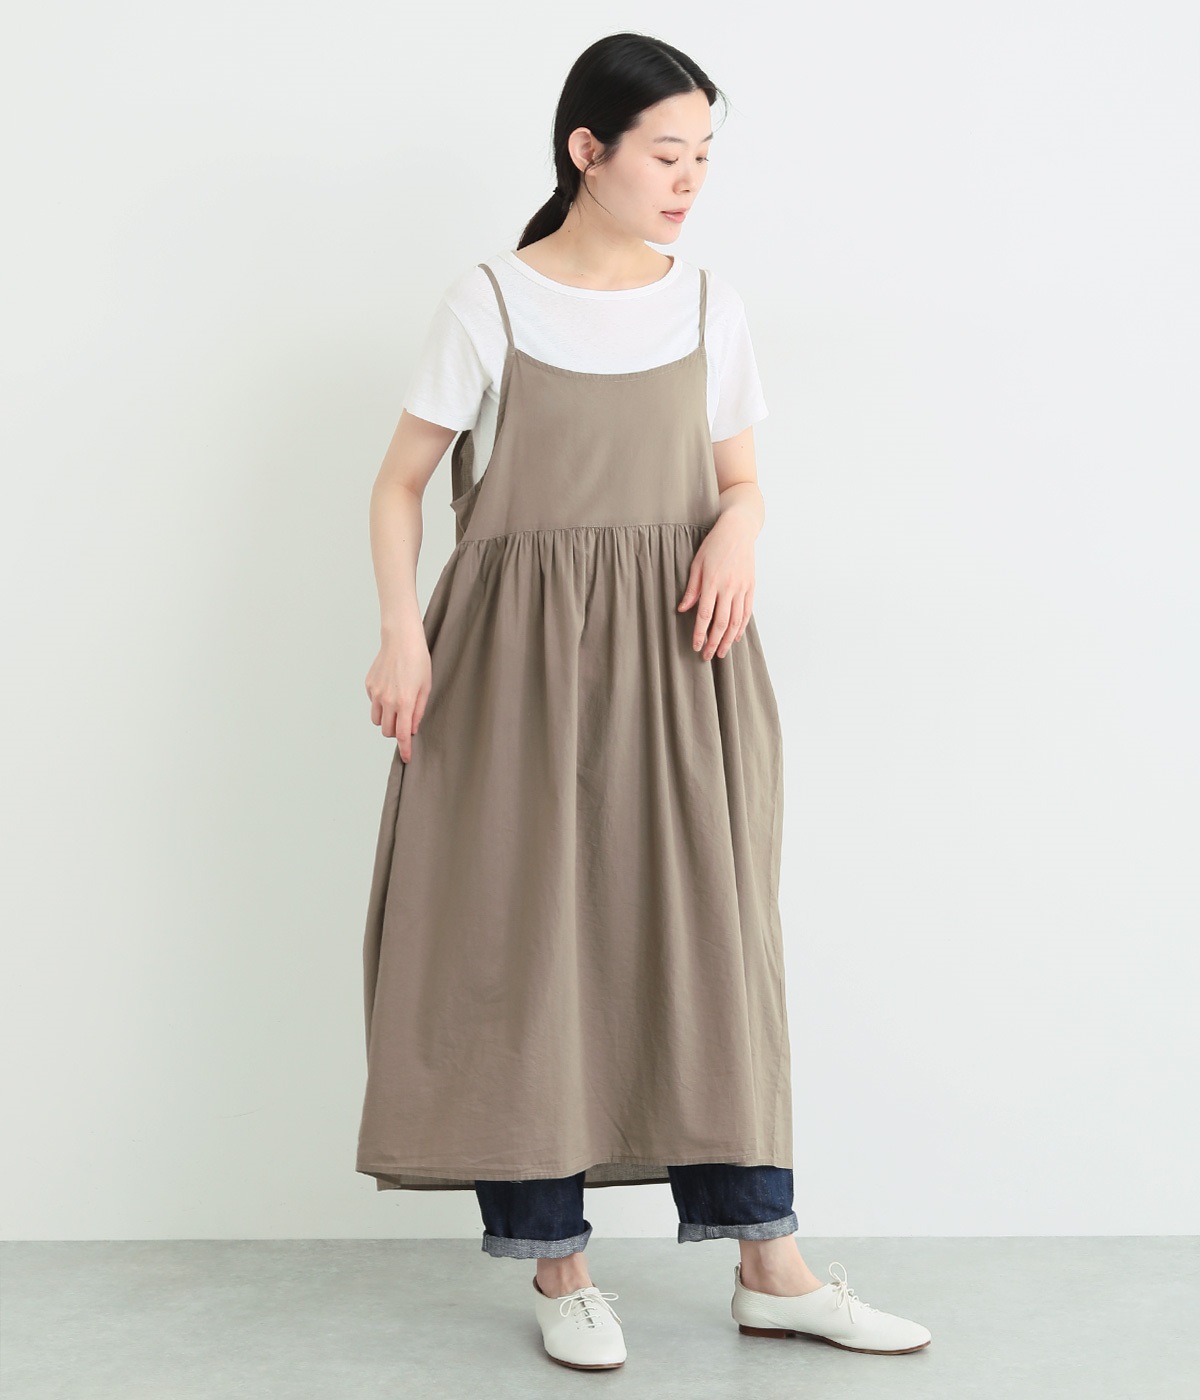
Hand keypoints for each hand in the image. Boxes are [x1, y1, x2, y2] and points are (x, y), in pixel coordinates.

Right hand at [365, 620, 431, 761]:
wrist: (401, 640)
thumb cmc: (418, 661)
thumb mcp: (425, 687)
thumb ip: (418, 711)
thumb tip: (412, 729)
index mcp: (404, 702)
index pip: (402, 734)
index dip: (404, 749)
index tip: (406, 758)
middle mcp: (387, 700)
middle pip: (387, 731)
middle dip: (396, 732)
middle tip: (405, 722)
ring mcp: (375, 693)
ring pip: (377, 720)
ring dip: (387, 720)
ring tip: (397, 706)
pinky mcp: (369, 685)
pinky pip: (373, 703)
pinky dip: (381, 703)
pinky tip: (391, 688)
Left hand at [677, 510, 756, 660]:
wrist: (738, 530)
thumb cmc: (714, 545)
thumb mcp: (696, 564)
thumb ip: (691, 589)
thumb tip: (683, 609)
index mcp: (712, 582)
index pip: (705, 615)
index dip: (700, 633)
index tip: (695, 646)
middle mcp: (728, 587)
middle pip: (721, 623)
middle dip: (713, 642)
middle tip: (706, 656)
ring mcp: (742, 588)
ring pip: (736, 621)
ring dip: (728, 640)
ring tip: (720, 652)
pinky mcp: (751, 587)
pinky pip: (747, 612)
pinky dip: (741, 627)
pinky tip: (735, 637)